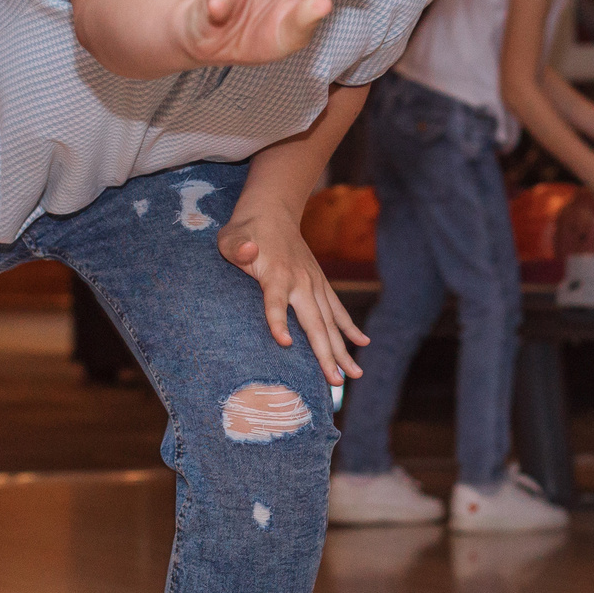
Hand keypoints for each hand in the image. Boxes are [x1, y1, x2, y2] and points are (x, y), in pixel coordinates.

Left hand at [219, 209, 367, 385]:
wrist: (272, 210)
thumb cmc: (245, 230)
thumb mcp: (231, 237)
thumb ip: (237, 246)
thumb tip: (248, 250)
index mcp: (276, 274)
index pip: (276, 301)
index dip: (278, 321)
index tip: (285, 343)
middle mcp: (301, 282)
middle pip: (314, 322)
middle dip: (325, 353)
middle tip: (335, 382)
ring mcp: (314, 284)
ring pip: (331, 322)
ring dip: (343, 349)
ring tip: (355, 374)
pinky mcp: (320, 284)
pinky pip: (337, 309)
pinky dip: (349, 326)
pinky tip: (362, 343)